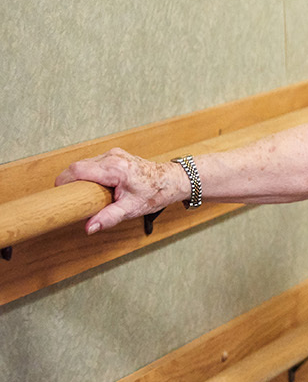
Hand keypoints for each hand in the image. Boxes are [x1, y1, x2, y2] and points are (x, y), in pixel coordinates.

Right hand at [57, 148, 183, 233]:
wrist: (171, 181)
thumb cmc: (154, 193)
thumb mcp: (131, 209)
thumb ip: (108, 218)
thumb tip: (90, 227)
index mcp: (115, 168)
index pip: (78, 169)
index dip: (64, 181)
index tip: (62, 195)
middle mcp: (112, 157)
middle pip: (78, 166)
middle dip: (72, 182)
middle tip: (75, 199)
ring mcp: (114, 154)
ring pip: (84, 163)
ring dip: (81, 178)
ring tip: (88, 195)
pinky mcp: (115, 155)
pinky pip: (93, 163)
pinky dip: (90, 174)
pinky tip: (96, 187)